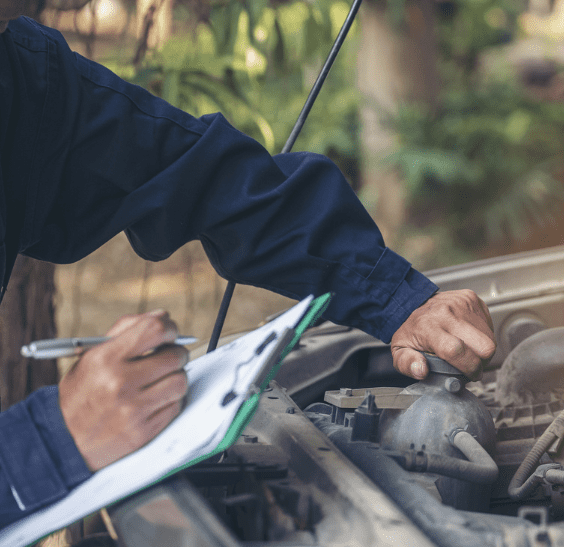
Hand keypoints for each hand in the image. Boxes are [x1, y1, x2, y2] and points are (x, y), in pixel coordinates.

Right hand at [59, 310, 188, 470]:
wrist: (63, 440)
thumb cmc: (82, 391)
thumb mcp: (92, 355)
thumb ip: (126, 330)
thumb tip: (163, 316)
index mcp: (105, 358)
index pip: (154, 330)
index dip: (169, 327)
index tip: (170, 332)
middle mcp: (119, 382)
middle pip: (174, 356)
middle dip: (176, 353)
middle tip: (169, 356)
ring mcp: (133, 409)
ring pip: (180, 381)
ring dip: (176, 377)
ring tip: (161, 379)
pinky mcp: (144, 431)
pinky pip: (176, 405)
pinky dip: (170, 400)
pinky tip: (155, 399)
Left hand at [390, 290, 495, 380]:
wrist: (412, 302)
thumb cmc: (410, 329)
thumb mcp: (399, 351)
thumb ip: (407, 364)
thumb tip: (421, 370)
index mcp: (428, 327)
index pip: (457, 351)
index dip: (469, 368)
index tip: (469, 374)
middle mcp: (446, 312)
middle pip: (484, 346)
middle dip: (481, 362)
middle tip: (470, 364)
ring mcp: (461, 303)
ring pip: (490, 337)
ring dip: (483, 349)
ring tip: (468, 350)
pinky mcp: (471, 298)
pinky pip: (489, 324)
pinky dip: (482, 335)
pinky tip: (468, 335)